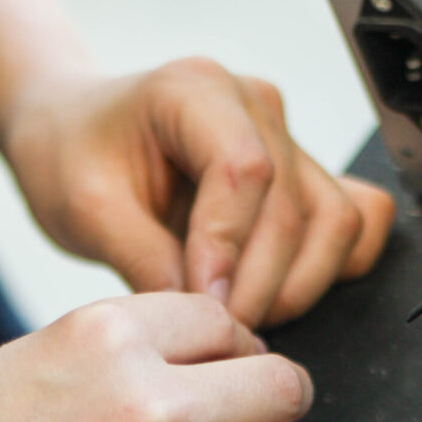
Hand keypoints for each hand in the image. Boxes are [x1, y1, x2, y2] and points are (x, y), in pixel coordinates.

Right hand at [0, 292, 316, 421]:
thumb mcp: (38, 359)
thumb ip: (131, 350)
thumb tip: (220, 357)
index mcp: (106, 335)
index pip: (230, 322)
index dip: (236, 349)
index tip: (225, 371)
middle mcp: (144, 403)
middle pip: (284, 385)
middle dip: (276, 402)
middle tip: (251, 419)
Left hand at [4, 58, 394, 328]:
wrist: (74, 141)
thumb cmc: (73, 158)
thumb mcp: (84, 209)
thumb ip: (143, 259)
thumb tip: (204, 317)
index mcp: (196, 90)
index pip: (246, 170)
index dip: (230, 250)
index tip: (205, 302)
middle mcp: (255, 107)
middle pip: (296, 209)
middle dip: (260, 287)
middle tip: (216, 331)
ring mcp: (287, 141)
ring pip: (335, 223)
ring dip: (297, 287)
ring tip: (240, 316)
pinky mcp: (301, 178)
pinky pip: (349, 225)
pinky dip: (327, 270)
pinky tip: (276, 293)